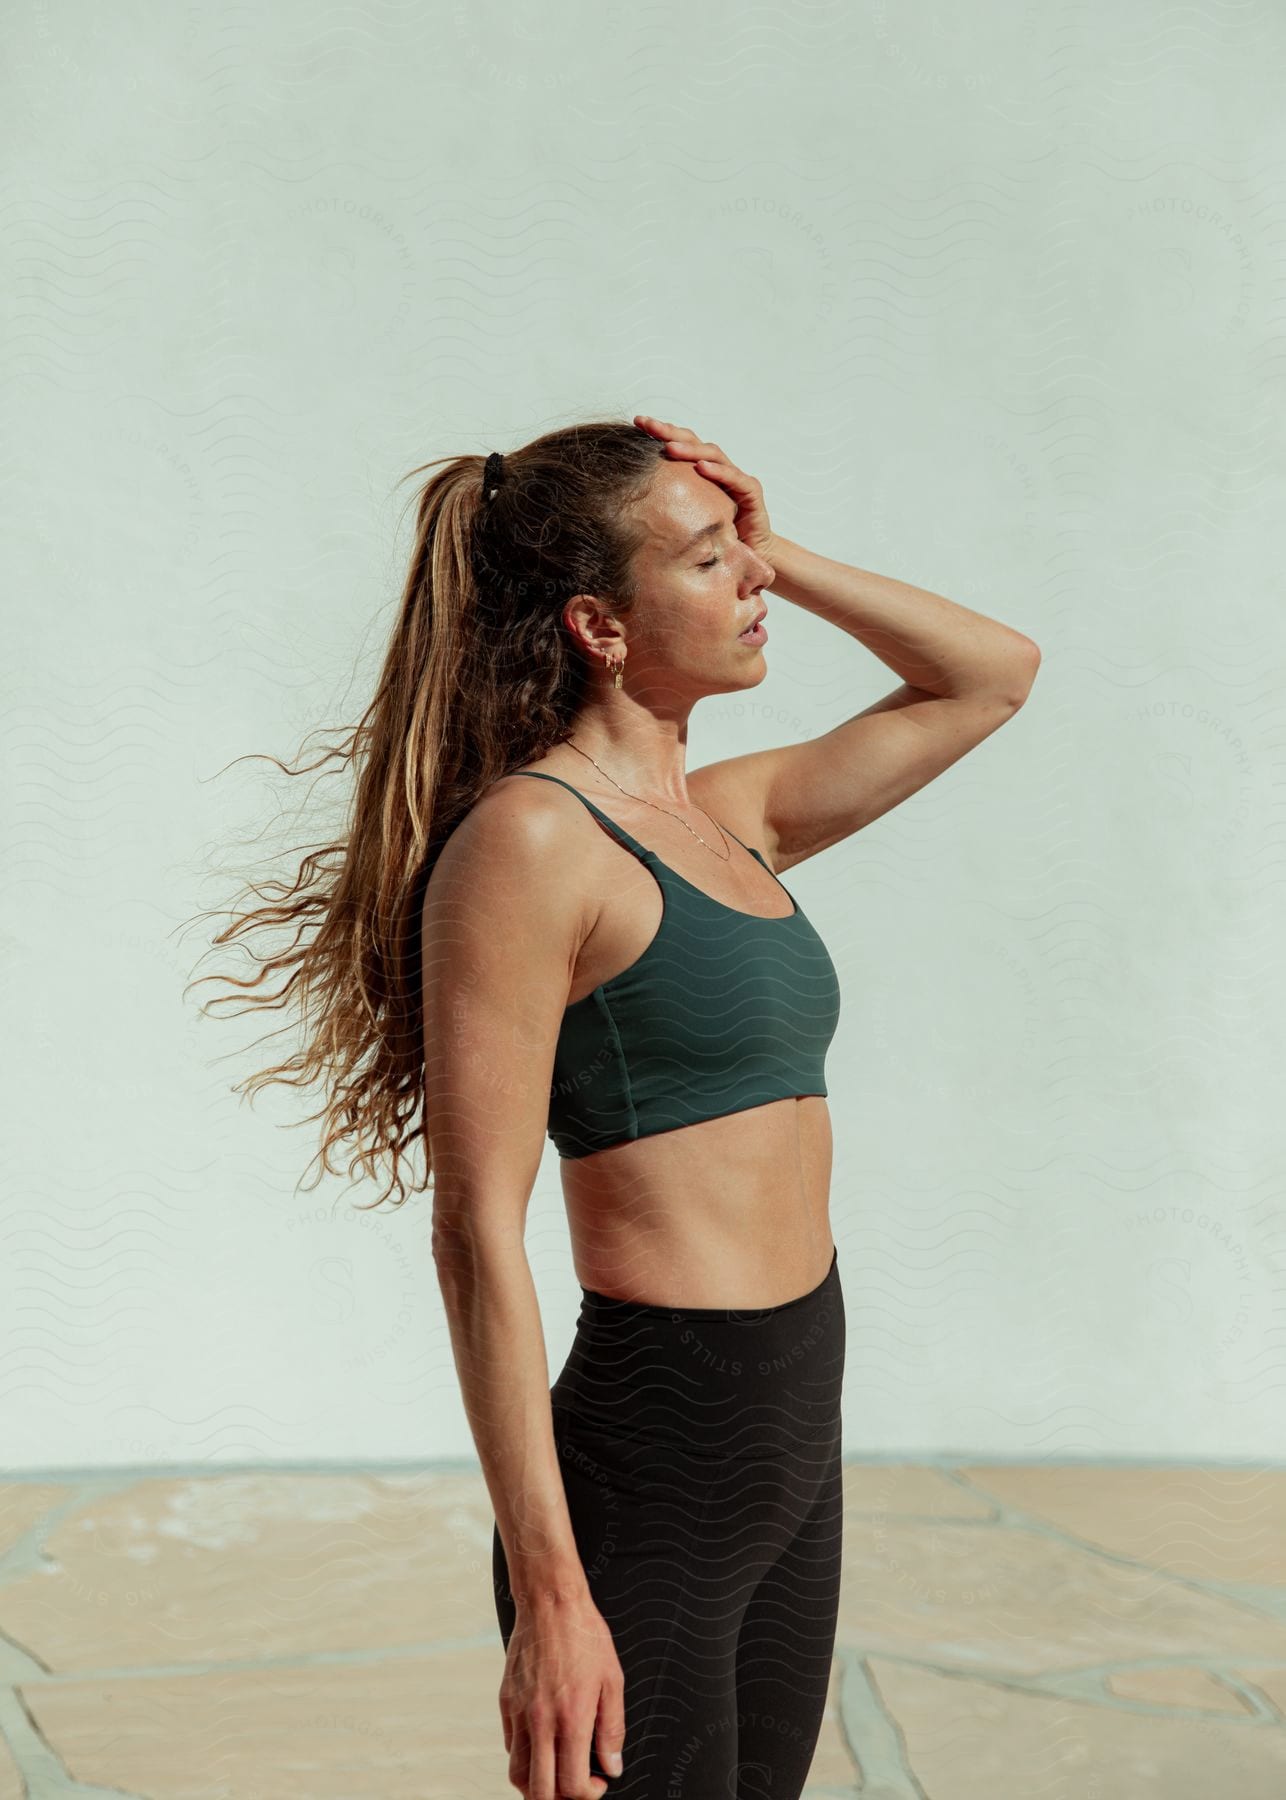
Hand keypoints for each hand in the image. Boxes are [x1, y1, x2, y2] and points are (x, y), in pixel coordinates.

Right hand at [499, 1592, 625, 1798]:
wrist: (550, 1601)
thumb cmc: (584, 1635)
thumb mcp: (613, 1680)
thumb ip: (612, 1729)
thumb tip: (612, 1766)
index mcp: (571, 1718)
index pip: (570, 1785)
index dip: (586, 1794)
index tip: (597, 1783)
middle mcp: (540, 1721)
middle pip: (538, 1791)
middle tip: (575, 1787)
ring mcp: (519, 1713)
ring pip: (517, 1773)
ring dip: (536, 1785)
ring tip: (556, 1774)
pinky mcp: (506, 1701)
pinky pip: (509, 1745)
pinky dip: (524, 1756)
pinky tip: (542, 1745)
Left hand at [634, 414, 776, 564]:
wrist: (750, 556)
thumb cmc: (715, 538)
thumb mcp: (684, 520)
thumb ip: (665, 506)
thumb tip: (626, 501)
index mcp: (701, 472)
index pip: (680, 444)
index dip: (660, 433)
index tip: (636, 423)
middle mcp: (719, 470)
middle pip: (693, 442)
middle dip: (669, 432)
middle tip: (647, 423)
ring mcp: (736, 479)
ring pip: (713, 454)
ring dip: (690, 449)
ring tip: (669, 447)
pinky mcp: (752, 494)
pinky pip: (735, 479)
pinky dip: (718, 471)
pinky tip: (701, 467)